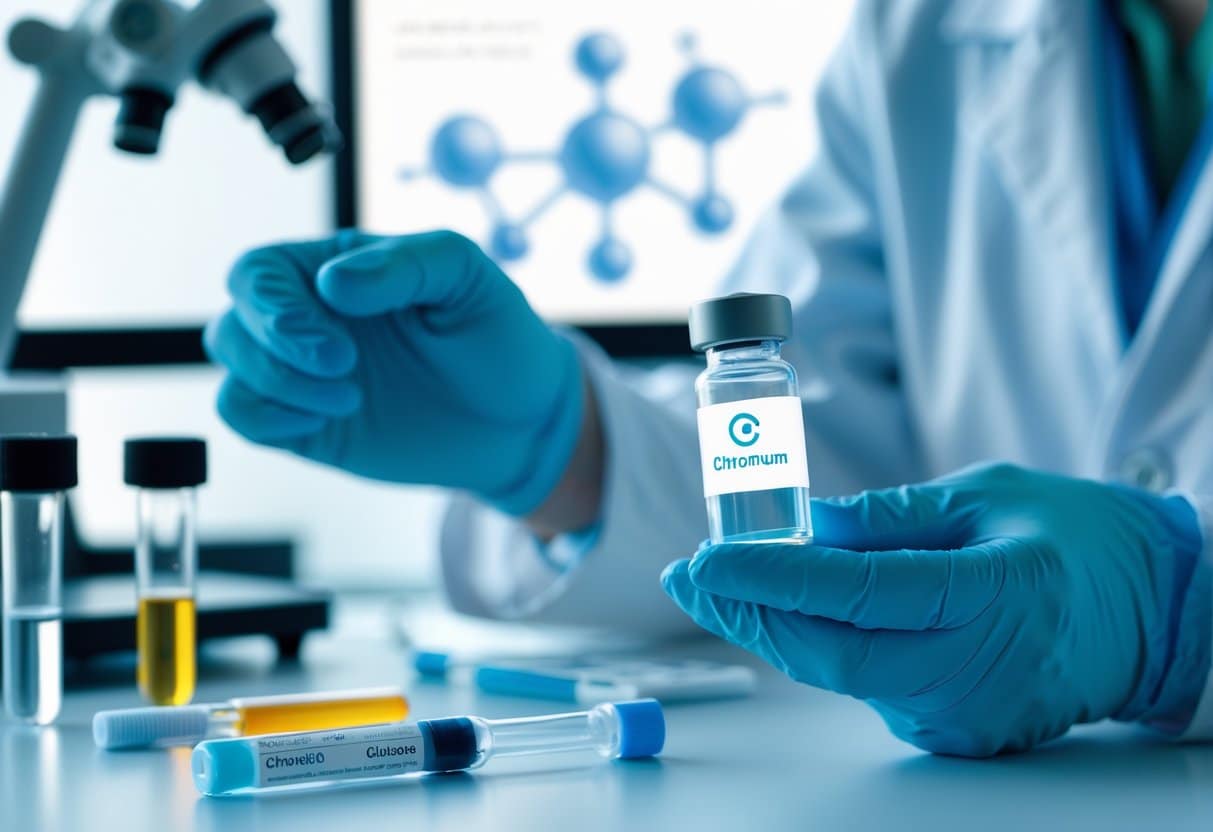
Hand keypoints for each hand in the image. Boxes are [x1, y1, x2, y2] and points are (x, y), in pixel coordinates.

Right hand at [205, 229, 584, 515]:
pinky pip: (243, 415)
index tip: (337, 348)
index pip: (260, 272)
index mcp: (337, 267)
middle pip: (236, 319)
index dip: (276, 309)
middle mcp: (310, 316)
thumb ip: (404, 264)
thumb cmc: (497, 336)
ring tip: (352, 401)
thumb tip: (332, 284)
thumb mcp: (467, 278)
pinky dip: (265, 420)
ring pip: (232, 366)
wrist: (521, 421)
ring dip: (278, 387)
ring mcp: (303, 373)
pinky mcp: (306, 424)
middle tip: (346, 371)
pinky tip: (323, 423)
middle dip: (276, 351)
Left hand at [662, 463, 1208, 755]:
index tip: (706, 558)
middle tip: (689, 576)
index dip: (772, 579)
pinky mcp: (956, 730)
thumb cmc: (1075, 538)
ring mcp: (966, 711)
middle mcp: (975, 668)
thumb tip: (809, 527)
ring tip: (725, 583)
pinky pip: (870, 686)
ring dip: (775, 628)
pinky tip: (791, 613)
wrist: (1151, 613)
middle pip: (830, 653)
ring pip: (842, 673)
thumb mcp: (987, 494)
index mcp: (992, 594)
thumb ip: (893, 517)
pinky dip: (822, 646)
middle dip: (746, 614)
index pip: (857, 594)